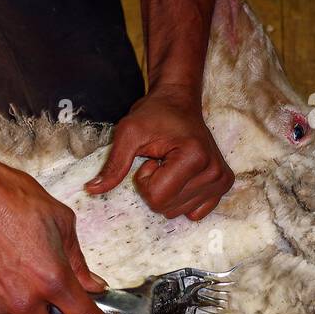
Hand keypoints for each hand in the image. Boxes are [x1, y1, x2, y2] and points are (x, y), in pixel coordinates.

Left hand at [86, 86, 233, 220]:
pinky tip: (182, 176)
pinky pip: (194, 213)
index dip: (145, 180)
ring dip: (166, 191)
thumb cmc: (154, 114)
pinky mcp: (223, 185)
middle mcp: (214, 171)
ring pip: (177, 213)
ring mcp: (221, 180)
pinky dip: (182, 199)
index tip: (151, 158)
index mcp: (195, 157)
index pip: (157, 198)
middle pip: (166, 208)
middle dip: (155, 187)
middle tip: (161, 160)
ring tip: (171, 165)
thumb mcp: (128, 133)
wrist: (179, 100)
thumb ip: (113, 165)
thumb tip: (91, 190)